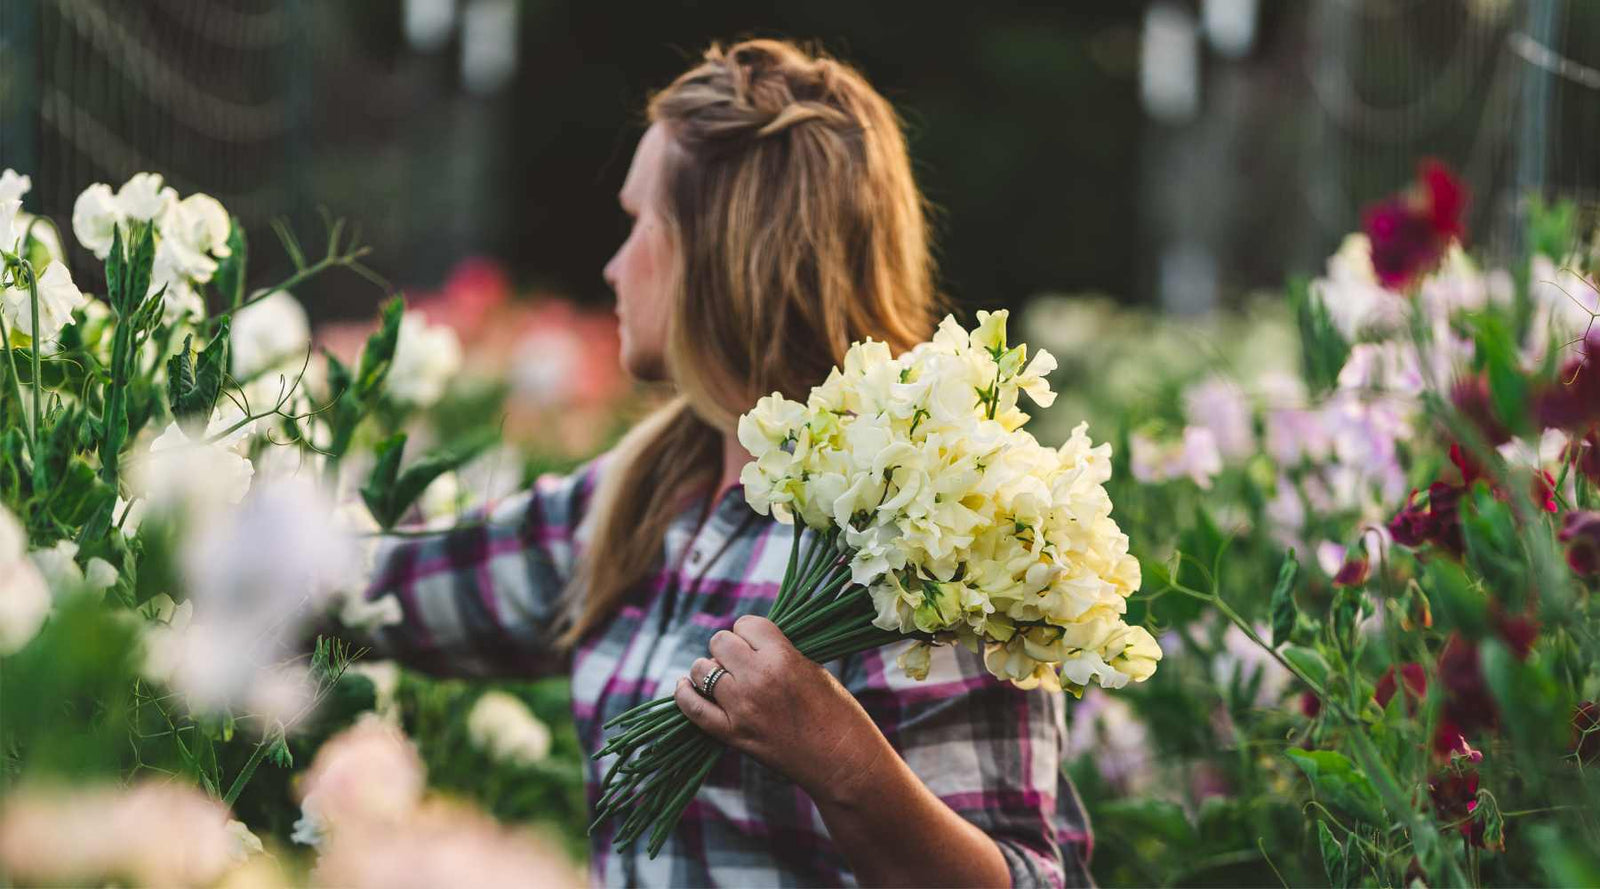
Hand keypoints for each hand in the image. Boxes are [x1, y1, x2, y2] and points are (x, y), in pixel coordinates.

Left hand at [674, 615, 888, 804]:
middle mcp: (757, 679)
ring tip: (724, 676)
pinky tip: (686, 685)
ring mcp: (741, 708)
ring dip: (710, 668)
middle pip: (720, 641)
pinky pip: (692, 708)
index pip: (747, 624)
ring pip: (701, 669)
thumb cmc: (837, 713)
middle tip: (743, 660)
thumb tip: (748, 643)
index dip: (751, 631)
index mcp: (783, 658)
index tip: (757, 641)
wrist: (842, 762)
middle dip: (730, 647)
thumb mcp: (813, 669)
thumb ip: (779, 653)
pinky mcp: (732, 735)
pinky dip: (685, 694)